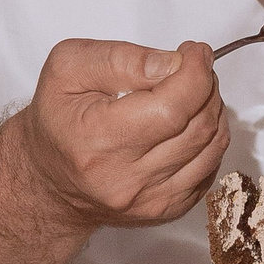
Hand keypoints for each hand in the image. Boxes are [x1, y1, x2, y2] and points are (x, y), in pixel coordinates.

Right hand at [17, 38, 229, 231]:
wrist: (51, 178)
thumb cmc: (58, 119)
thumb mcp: (69, 68)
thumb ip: (121, 59)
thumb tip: (172, 64)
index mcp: (98, 140)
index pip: (171, 108)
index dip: (195, 75)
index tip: (195, 52)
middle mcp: (126, 179)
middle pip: (198, 127)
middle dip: (206, 87)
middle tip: (193, 68)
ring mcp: (150, 200)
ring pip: (212, 148)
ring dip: (213, 111)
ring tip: (192, 92)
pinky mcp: (167, 210)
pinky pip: (210, 169)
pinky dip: (210, 140)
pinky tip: (189, 123)